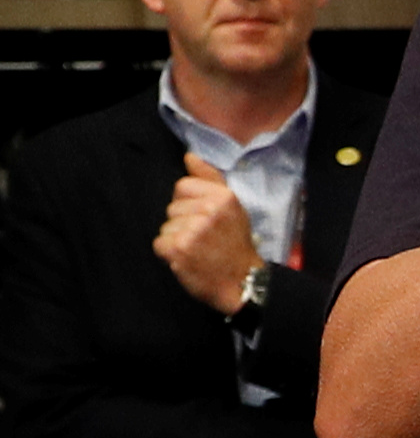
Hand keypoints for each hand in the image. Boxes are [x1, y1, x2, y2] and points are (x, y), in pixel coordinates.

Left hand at [155, 153, 261, 313]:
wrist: (243, 281)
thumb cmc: (235, 244)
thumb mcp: (232, 207)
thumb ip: (210, 179)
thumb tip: (189, 156)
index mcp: (224, 196)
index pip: (183, 187)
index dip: (189, 204)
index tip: (204, 219)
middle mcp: (209, 210)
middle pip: (172, 208)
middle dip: (182, 223)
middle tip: (203, 238)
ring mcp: (193, 230)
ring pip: (165, 227)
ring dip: (176, 240)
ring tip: (197, 250)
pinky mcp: (179, 249)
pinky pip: (159, 244)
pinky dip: (170, 254)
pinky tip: (188, 259)